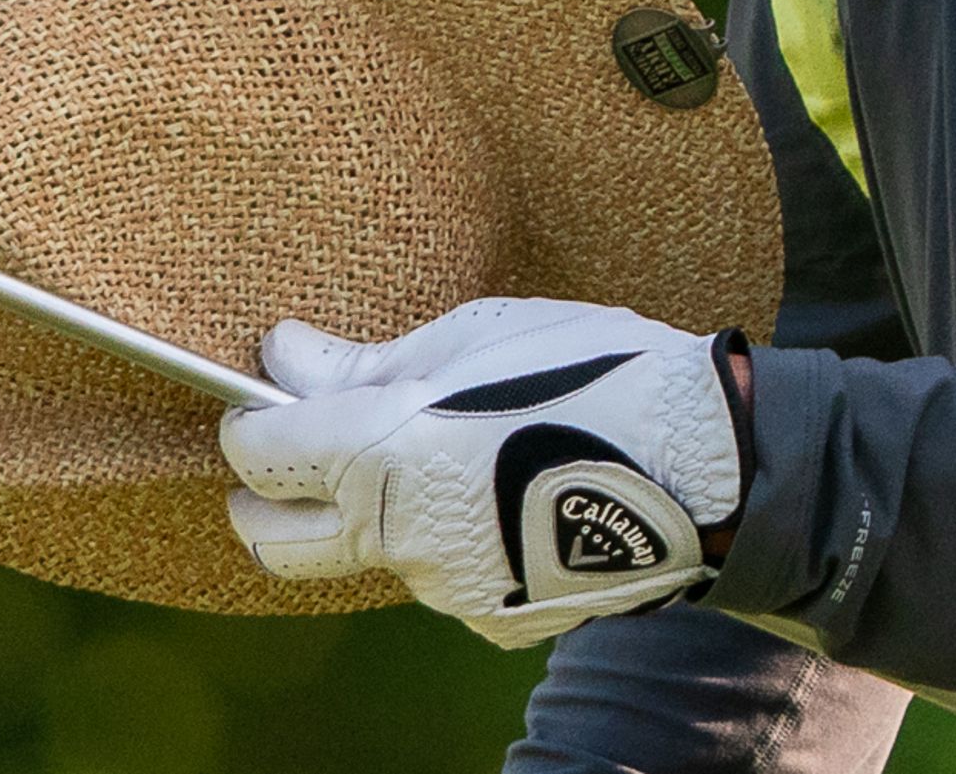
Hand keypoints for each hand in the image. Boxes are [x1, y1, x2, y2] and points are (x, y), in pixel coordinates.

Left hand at [221, 299, 747, 648]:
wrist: (706, 464)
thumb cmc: (597, 374)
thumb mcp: (478, 338)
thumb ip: (369, 363)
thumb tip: (284, 358)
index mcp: (384, 454)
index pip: (259, 455)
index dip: (248, 421)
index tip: (266, 395)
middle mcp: (398, 536)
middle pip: (273, 540)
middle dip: (261, 499)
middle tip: (292, 457)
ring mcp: (443, 588)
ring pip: (372, 555)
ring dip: (377, 513)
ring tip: (449, 455)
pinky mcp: (489, 617)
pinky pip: (442, 577)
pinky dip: (452, 539)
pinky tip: (509, 492)